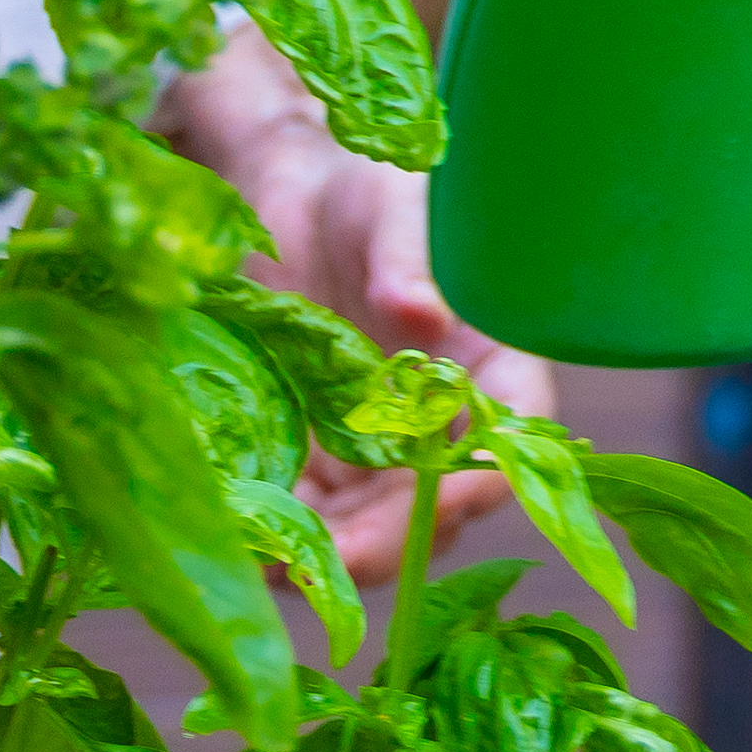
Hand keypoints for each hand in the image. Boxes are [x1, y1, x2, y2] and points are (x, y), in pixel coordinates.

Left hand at [157, 21, 505, 581]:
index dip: (479, 479)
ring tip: (270, 558)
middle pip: (435, 505)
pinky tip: (241, 530)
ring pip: (369, 527)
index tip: (436, 503)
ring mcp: (380, 453)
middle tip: (329, 561)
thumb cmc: (367, 190)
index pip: (511, 436)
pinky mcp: (319, 460)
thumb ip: (406, 259)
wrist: (294, 196)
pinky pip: (310, 510)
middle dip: (385, 541)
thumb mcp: (391, 207)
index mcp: (493, 365)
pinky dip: (280, 528)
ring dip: (326, 553)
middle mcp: (445, 425)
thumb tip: (422, 313)